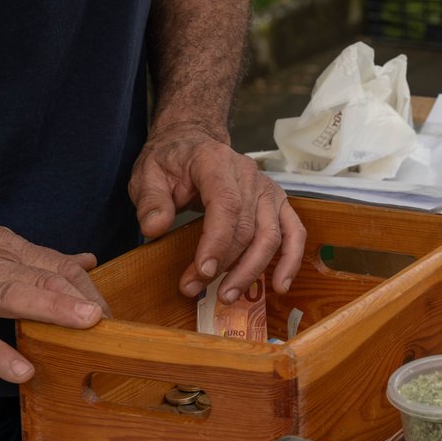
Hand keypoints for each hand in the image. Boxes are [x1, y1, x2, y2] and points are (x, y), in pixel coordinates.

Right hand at [0, 215, 108, 382]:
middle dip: (78, 296)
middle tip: (108, 317)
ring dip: (52, 308)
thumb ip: (39, 255)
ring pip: (12, 296)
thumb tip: (87, 261)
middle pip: (42, 276)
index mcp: (6, 248)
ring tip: (85, 325)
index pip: (57, 265)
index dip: (87, 287)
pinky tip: (23, 371)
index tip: (111, 311)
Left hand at [128, 123, 305, 302]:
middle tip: (196, 289)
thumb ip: (150, 201)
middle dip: (225, 264)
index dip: (217, 242)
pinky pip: (294, 233)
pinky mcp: (278, 203)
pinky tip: (279, 285)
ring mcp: (268, 190)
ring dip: (252, 270)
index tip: (202, 272)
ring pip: (272, 236)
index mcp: (216, 162)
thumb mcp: (147, 174)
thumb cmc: (171, 162)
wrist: (194, 144)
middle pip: (248, 227)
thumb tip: (154, 229)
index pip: (226, 204)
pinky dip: (290, 261)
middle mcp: (249, 175)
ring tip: (228, 296)